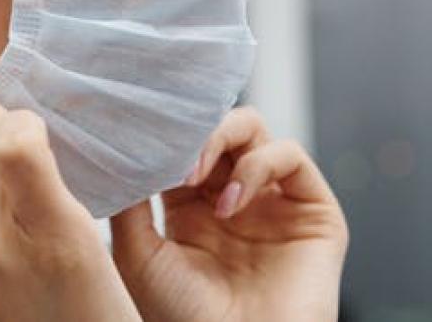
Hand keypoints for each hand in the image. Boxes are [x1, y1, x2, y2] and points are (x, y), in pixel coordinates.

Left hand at [110, 107, 348, 321]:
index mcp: (191, 207)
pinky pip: (290, 156)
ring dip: (220, 138)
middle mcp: (233, 198)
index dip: (163, 133)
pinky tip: (230, 203)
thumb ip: (129, 202)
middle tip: (171, 153)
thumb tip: (119, 151)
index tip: (137, 129)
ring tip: (194, 177)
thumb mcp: (139, 255)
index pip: (182, 145)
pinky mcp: (312, 210)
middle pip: (217, 128)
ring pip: (253, 129)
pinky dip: (257, 165)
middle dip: (192, 130)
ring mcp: (273, 201)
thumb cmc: (182, 319)